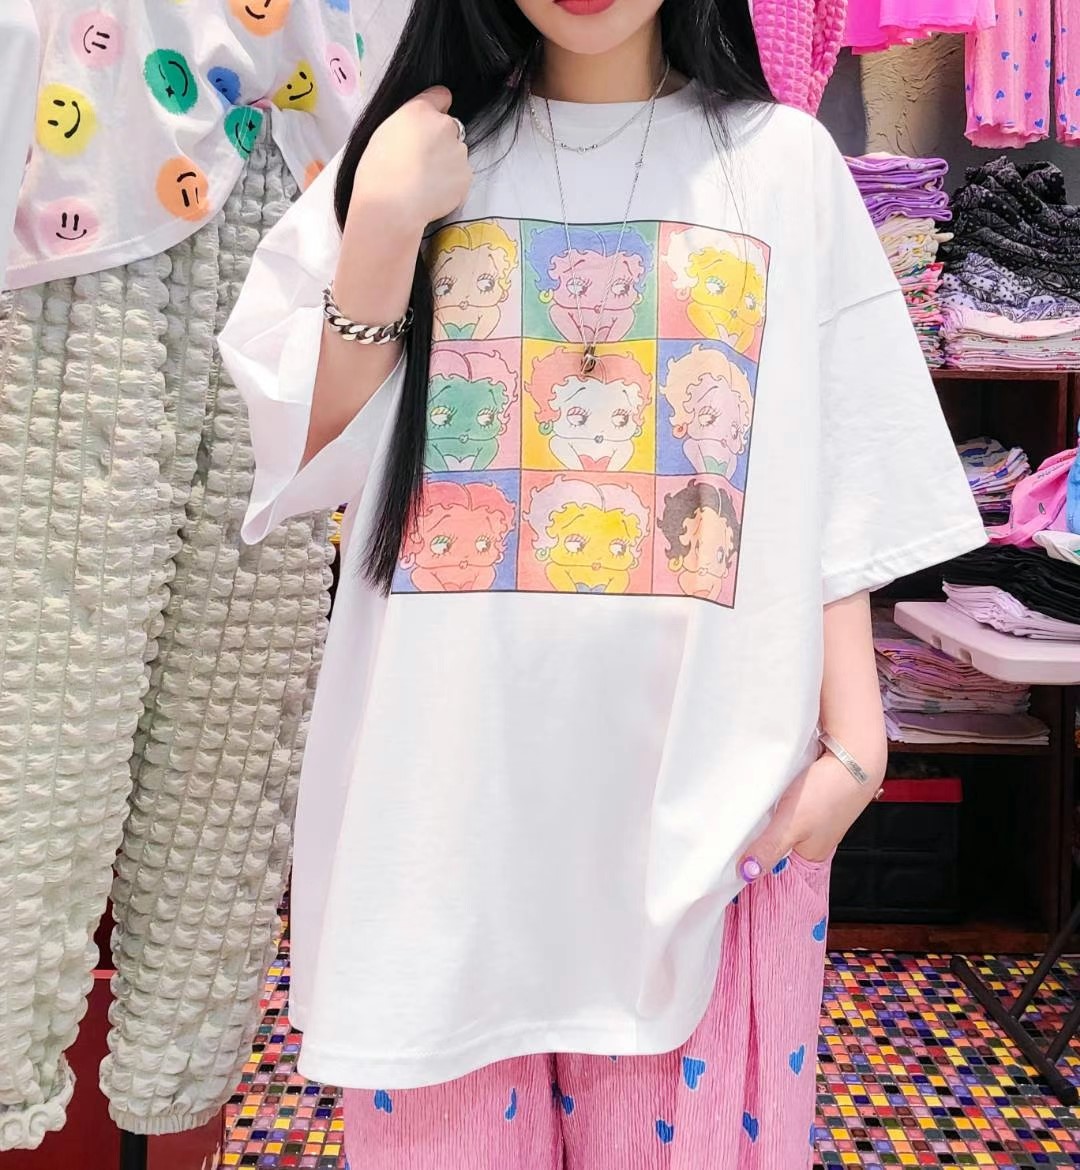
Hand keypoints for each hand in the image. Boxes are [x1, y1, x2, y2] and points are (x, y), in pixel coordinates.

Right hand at [351, 86, 472, 232]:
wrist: (392, 205)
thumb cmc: (378, 171)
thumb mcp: (384, 133)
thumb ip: (408, 125)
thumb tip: (420, 131)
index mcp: (420, 110)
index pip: (441, 96)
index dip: (436, 109)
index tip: (431, 122)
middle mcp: (445, 125)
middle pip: (449, 129)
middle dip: (440, 142)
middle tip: (421, 163)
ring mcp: (459, 152)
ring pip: (456, 154)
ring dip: (446, 164)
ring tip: (424, 182)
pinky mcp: (466, 177)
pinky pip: (460, 177)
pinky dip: (450, 185)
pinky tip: (432, 193)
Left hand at [738, 752, 883, 879]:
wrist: (853, 755)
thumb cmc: (828, 791)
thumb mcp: (793, 825)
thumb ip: (769, 848)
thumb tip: (746, 873)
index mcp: (810, 855)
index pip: (774, 867)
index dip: (752, 861)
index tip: (729, 855)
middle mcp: (811, 839)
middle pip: (772, 843)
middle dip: (753, 837)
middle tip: (729, 827)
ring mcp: (810, 818)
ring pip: (776, 823)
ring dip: (761, 817)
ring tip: (741, 810)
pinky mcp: (808, 798)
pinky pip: (782, 805)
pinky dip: (771, 801)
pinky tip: (761, 794)